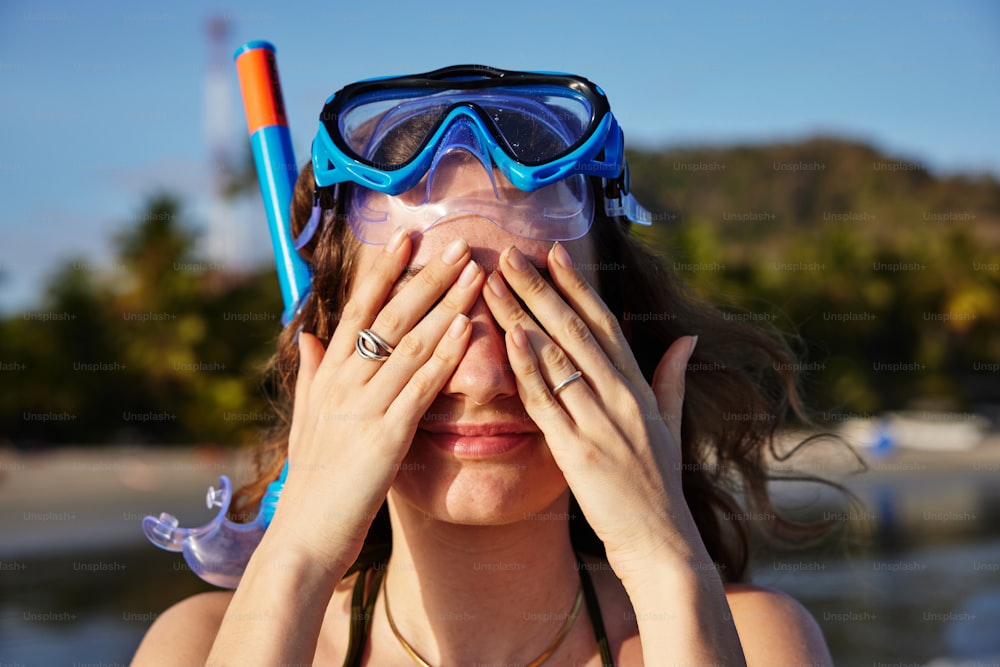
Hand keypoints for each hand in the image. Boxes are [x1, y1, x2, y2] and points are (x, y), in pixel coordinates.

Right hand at [268, 231, 483, 569]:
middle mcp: (342, 382)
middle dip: (426, 277)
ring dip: (445, 304)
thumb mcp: (306, 420)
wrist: (303, 537)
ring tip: (474, 272)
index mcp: (327, 376)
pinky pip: (420, 386)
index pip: (357, 310)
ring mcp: (363, 407)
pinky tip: (467, 328)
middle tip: (457, 243)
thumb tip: (308, 334)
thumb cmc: (312, 482)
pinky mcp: (385, 436)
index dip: (383, 271)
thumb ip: (311, 372)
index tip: (407, 237)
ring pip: (409, 343)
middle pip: (389, 317)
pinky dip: (444, 355)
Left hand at [481, 242, 704, 582]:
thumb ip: (672, 379)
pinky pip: (548, 402)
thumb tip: (686, 338)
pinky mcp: (579, 452)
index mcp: (639, 387)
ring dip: (522, 315)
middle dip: (540, 288)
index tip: (552, 252)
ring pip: (557, 356)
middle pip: (575, 329)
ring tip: (494, 284)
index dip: (576, 285)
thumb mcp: (671, 425)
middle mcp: (621, 396)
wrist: (662, 542)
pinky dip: (528, 368)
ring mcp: (601, 422)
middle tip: (510, 255)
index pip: (604, 323)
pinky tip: (508, 338)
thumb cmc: (660, 484)